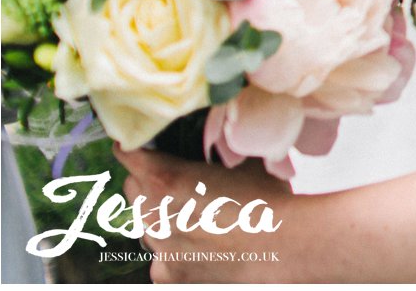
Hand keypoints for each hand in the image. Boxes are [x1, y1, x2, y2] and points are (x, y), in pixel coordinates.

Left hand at [116, 147, 291, 281]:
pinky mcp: (167, 276)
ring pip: (146, 225)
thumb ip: (217, 152)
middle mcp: (154, 215)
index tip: (137, 145)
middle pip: (133, 189)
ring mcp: (158, 250)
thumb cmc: (270, 201)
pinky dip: (175, 251)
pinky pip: (159, 257)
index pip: (129, 155)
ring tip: (197, 217)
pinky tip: (203, 246)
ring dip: (162, 217)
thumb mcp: (244, 162)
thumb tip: (213, 139)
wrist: (287, 248)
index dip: (134, 147)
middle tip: (175, 180)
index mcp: (167, 180)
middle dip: (148, 181)